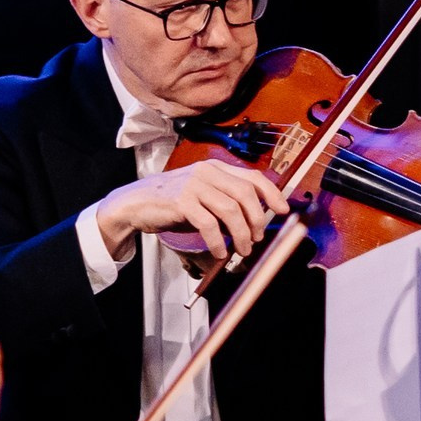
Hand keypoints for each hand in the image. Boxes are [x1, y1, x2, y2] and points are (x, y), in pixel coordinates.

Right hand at [96, 161, 288, 259]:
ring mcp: (194, 185)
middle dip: (256, 220)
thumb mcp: (205, 197)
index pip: (253, 177)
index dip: (272, 194)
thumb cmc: (174, 203)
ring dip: (241, 234)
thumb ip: (227, 203)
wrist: (136, 203)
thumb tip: (255, 223)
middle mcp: (207, 172)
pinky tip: (220, 252)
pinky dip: (218, 241)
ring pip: (231, 210)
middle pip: (246, 194)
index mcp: (216, 168)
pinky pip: (209, 224)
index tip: (283, 210)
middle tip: (256, 239)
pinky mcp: (181, 201)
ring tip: (241, 250)